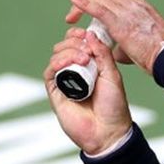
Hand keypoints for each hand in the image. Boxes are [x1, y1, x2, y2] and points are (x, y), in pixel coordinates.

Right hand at [44, 27, 132, 154]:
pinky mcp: (55, 92)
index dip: (79, 35)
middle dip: (73, 42)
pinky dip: (57, 63)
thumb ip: (102, 54)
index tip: (85, 33)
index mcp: (91, 65)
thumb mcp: (112, 74)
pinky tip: (69, 63)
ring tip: (83, 58)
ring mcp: (65, 81)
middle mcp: (76, 71)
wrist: (108, 130)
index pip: (78, 43)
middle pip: (65, 46)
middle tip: (86, 50)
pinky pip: (49, 72)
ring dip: (68, 52)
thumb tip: (90, 34)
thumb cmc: (113, 105)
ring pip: (56, 56)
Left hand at [65, 0, 163, 75]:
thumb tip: (117, 51)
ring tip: (72, 13)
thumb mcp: (145, 38)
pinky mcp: (120, 24)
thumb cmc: (161, 51)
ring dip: (82, 3)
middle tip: (75, 4)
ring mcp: (127, 13)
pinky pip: (98, 9)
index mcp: (141, 6)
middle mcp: (133, 5)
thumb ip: (127, 43)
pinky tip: (75, 2)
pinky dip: (84, 4)